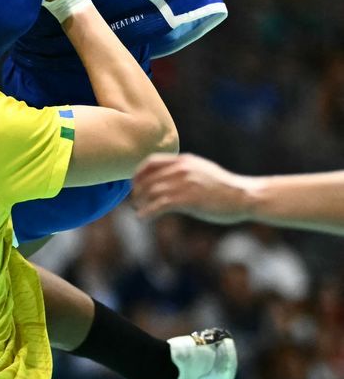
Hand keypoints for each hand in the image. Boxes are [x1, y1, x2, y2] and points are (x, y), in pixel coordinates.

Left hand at [132, 153, 256, 223]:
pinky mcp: (188, 199)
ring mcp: (184, 183)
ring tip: (140, 211)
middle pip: (147, 178)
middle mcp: (181, 168)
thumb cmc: (224, 187)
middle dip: (138, 191)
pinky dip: (147, 212)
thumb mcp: (201, 170)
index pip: (150, 162)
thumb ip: (183, 170)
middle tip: (136, 201)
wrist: (245, 196)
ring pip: (151, 191)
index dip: (138, 173)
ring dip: (141, 202)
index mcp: (184, 160)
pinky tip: (143, 218)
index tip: (134, 184)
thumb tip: (164, 178)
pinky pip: (159, 205)